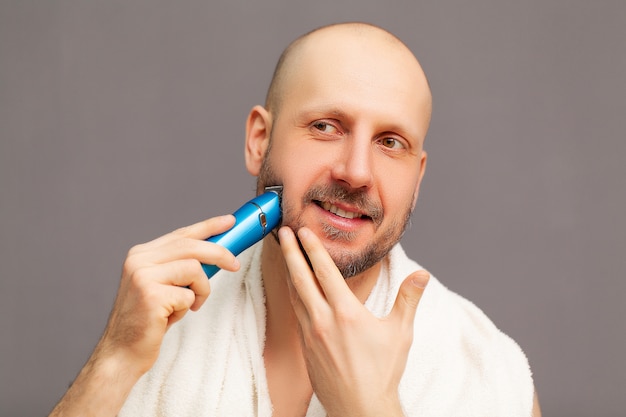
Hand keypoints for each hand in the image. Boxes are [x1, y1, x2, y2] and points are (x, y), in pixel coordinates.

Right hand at [49, 215, 240, 416]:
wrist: (122, 352)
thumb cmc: (148, 320)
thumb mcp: (162, 285)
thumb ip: (179, 267)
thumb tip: (216, 255)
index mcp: (141, 254)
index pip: (181, 234)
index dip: (208, 226)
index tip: (229, 221)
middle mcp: (139, 260)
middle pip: (191, 246)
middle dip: (220, 254)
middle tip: (235, 265)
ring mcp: (143, 276)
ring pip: (195, 269)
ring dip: (201, 290)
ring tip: (190, 305)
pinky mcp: (151, 295)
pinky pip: (189, 295)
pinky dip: (188, 308)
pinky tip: (171, 317)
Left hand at [278, 226, 428, 416]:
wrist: (359, 408)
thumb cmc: (381, 373)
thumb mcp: (400, 333)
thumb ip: (408, 299)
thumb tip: (422, 275)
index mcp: (346, 313)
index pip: (325, 272)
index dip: (313, 249)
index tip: (304, 231)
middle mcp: (323, 320)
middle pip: (301, 278)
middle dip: (292, 252)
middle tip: (284, 232)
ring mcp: (311, 334)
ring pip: (295, 295)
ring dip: (290, 272)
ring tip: (286, 255)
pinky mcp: (305, 348)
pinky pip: (297, 314)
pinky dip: (294, 295)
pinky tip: (295, 290)